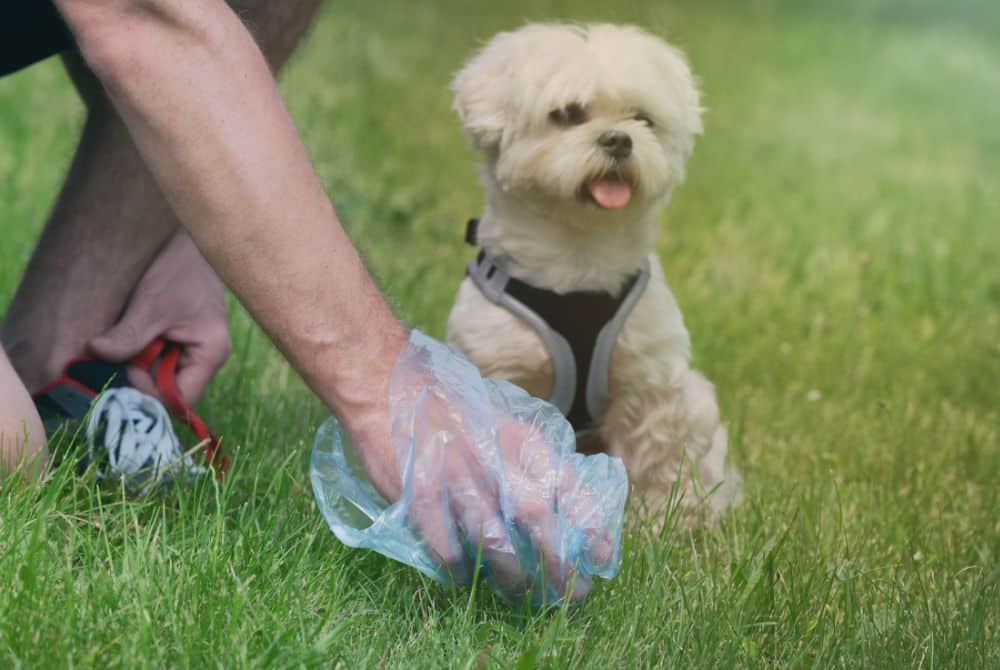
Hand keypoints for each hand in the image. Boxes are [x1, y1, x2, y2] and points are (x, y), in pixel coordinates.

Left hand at [88, 231, 230, 405]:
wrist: (186, 239)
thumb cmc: (178, 269)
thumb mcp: (151, 304)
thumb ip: (128, 336)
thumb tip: (94, 353)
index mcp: (211, 353)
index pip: (182, 399)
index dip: (151, 395)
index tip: (123, 374)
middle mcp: (206, 356)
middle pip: (169, 388)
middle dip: (140, 377)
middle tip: (115, 356)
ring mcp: (193, 347)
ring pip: (160, 373)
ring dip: (137, 362)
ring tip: (123, 339)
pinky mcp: (180, 337)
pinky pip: (157, 356)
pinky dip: (139, 350)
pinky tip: (130, 333)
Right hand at [343, 332, 617, 602]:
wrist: (384, 383)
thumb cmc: (447, 407)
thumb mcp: (497, 420)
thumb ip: (525, 457)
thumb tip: (559, 504)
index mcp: (516, 437)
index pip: (566, 482)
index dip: (589, 523)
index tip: (600, 557)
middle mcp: (491, 457)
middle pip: (537, 518)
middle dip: (558, 561)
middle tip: (570, 591)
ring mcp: (453, 477)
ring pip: (494, 539)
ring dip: (513, 575)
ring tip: (522, 594)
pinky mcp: (418, 494)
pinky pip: (446, 545)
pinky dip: (458, 568)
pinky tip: (462, 576)